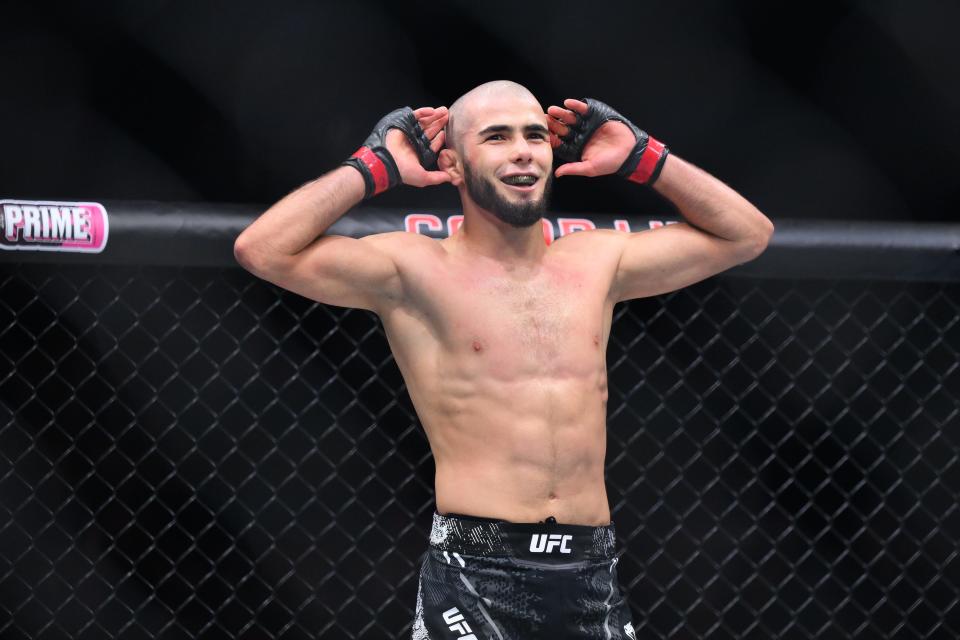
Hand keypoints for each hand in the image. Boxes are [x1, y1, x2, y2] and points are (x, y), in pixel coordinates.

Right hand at [342, 105, 450, 198]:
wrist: (386, 162)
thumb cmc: (403, 172)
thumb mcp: (423, 178)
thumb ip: (437, 178)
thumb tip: (450, 178)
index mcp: (418, 153)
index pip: (431, 144)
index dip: (439, 138)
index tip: (446, 132)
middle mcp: (414, 142)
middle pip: (429, 131)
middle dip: (439, 123)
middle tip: (448, 116)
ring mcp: (409, 132)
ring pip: (424, 122)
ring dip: (434, 116)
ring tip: (444, 110)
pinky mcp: (404, 123)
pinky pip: (415, 115)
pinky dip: (423, 112)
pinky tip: (432, 110)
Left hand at [547, 98, 669, 183]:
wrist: (630, 151)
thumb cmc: (610, 163)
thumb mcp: (590, 168)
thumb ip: (573, 169)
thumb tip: (557, 173)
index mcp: (575, 148)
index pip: (560, 143)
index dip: (552, 139)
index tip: (543, 135)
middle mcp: (579, 136)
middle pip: (562, 129)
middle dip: (554, 124)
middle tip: (545, 119)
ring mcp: (586, 125)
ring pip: (570, 118)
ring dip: (561, 114)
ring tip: (553, 110)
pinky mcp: (595, 116)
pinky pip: (583, 110)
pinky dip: (576, 106)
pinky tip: (568, 103)